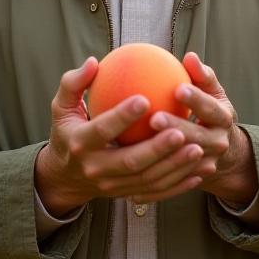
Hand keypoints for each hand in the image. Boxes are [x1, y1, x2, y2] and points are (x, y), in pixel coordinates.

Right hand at [34, 56, 211, 216]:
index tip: (145, 98)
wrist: (65, 176)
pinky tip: (198, 171)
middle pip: (130, 161)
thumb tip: (94, 62)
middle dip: (156, 149)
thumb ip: (74, 83)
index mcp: (80, 143)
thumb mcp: (61, 106)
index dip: (122, 116)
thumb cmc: (67, 129)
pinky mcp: (125, 196)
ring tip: (197, 148)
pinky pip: (155, 192)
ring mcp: (112, 186)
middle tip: (180, 131)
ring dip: (174, 167)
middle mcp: (96, 169)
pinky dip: (177, 184)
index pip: (102, 130)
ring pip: (147, 179)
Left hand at [139, 52, 258, 205]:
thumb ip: (201, 75)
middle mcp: (219, 142)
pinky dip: (155, 173)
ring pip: (184, 161)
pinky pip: (174, 179)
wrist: (224, 146)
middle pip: (197, 137)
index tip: (177, 88)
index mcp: (223, 117)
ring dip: (163, 154)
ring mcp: (209, 163)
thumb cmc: (209, 107)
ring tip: (138, 143)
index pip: (210, 107)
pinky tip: (131, 165)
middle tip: (154, 118)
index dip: (196, 99)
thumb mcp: (211, 90)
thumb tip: (190, 56)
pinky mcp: (195, 178)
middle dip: (177, 128)